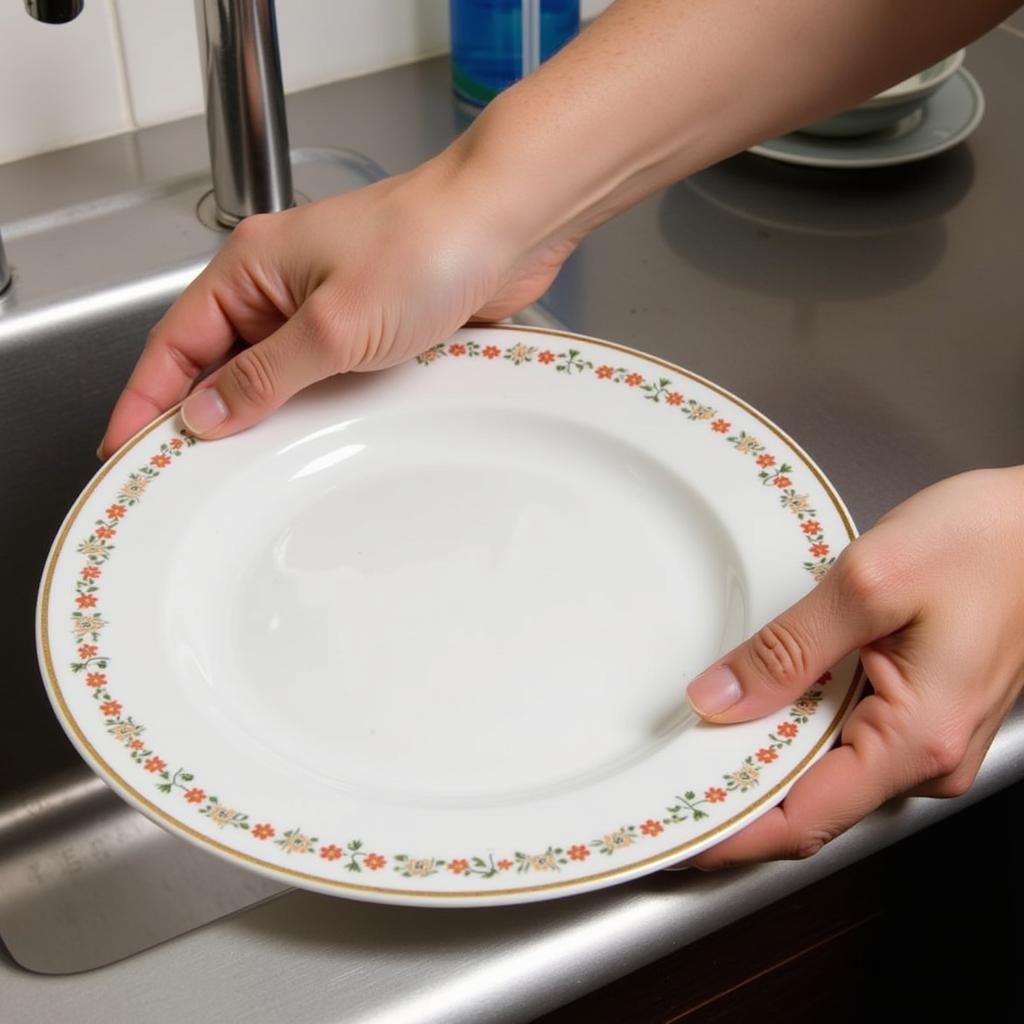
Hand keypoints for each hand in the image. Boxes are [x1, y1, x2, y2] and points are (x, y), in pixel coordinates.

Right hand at [99, 156, 577, 455]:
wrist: (508, 224)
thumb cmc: (427, 244)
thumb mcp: (331, 325)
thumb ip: (265, 375)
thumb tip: (207, 412)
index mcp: (252, 267)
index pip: (175, 342)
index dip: (145, 399)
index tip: (125, 447)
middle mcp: (282, 284)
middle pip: (217, 360)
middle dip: (198, 413)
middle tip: (178, 472)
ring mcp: (326, 305)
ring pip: (271, 371)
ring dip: (258, 413)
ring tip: (237, 467)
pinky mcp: (368, 325)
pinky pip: (319, 374)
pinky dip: (307, 405)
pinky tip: (306, 438)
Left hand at [683, 467, 1023, 867]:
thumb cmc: (990, 542)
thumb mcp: (870, 582)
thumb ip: (789, 648)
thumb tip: (719, 698)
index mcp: (917, 740)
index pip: (803, 821)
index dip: (731, 835)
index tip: (675, 835)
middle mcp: (928, 757)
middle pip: (811, 804)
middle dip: (737, 795)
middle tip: (667, 773)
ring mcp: (931, 740)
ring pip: (827, 772)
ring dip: (765, 758)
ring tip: (701, 736)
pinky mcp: (926, 714)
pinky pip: (849, 741)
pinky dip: (799, 730)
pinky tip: (764, 703)